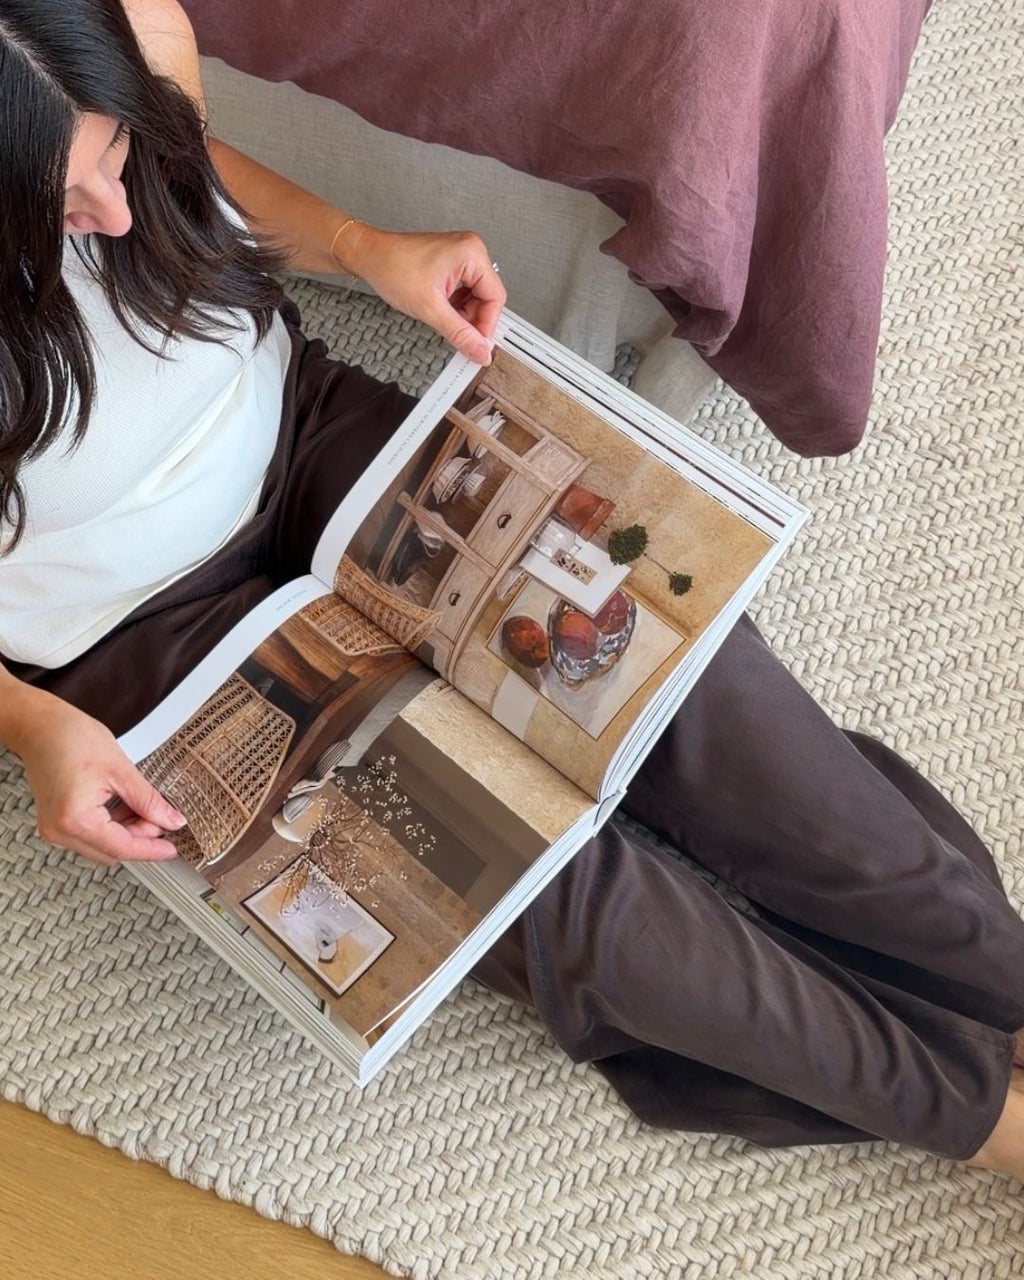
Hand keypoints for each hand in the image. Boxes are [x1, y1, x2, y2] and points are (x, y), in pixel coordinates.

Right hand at [9, 689, 185, 866]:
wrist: (40, 725)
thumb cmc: (72, 738)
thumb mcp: (121, 770)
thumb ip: (148, 801)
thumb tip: (172, 821)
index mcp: (75, 820)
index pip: (121, 848)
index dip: (151, 850)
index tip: (172, 849)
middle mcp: (60, 832)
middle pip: (111, 852)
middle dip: (140, 839)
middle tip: (163, 818)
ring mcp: (54, 829)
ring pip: (101, 846)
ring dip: (126, 833)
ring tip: (145, 808)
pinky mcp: (55, 822)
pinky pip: (89, 835)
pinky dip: (111, 827)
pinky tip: (126, 808)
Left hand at [343, 225, 505, 363]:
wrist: (369, 256)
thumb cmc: (392, 267)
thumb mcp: (429, 308)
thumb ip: (459, 333)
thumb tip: (480, 351)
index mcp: (471, 254)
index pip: (495, 298)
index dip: (487, 326)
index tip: (478, 346)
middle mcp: (471, 251)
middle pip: (487, 298)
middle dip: (473, 321)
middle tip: (459, 338)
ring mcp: (462, 257)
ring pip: (475, 298)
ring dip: (462, 316)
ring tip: (441, 320)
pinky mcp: (452, 265)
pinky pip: (464, 292)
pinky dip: (455, 308)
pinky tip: (440, 312)